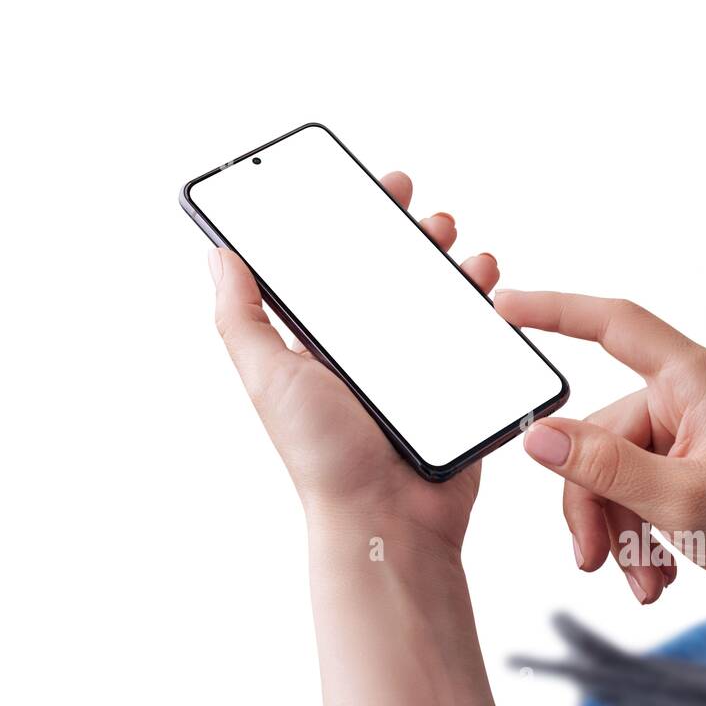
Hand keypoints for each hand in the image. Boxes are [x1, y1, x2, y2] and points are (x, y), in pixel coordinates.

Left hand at [207, 170, 505, 705]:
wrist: (388, 520)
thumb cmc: (323, 457)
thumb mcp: (269, 377)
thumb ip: (242, 317)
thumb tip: (217, 253)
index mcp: (318, 341)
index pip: (330, 265)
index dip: (347, 221)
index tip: (366, 185)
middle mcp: (365, 349)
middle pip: (388, 272)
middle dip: (405, 230)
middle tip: (417, 207)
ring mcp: (413, 365)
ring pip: (434, 295)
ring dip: (449, 259)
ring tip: (458, 244)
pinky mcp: (454, 384)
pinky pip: (473, 332)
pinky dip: (485, 301)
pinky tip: (488, 284)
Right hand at [495, 291, 705, 596]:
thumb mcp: (680, 501)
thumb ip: (604, 466)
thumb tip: (539, 437)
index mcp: (696, 380)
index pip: (615, 324)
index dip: (556, 310)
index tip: (506, 308)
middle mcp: (687, 396)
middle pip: (597, 431)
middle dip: (593, 502)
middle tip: (592, 558)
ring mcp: (685, 430)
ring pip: (608, 469)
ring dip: (616, 530)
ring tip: (644, 578)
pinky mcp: (682, 462)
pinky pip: (629, 486)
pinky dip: (633, 532)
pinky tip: (657, 570)